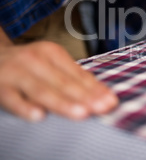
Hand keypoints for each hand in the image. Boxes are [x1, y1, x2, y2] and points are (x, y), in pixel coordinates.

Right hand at [0, 41, 117, 121]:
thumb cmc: (29, 64)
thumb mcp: (51, 63)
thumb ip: (73, 78)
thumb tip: (101, 94)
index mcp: (52, 53)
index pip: (78, 74)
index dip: (95, 88)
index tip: (111, 101)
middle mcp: (35, 60)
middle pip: (63, 82)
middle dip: (85, 97)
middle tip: (102, 108)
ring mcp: (17, 73)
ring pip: (42, 90)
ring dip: (63, 103)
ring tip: (81, 113)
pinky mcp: (0, 86)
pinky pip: (13, 99)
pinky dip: (25, 107)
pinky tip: (39, 116)